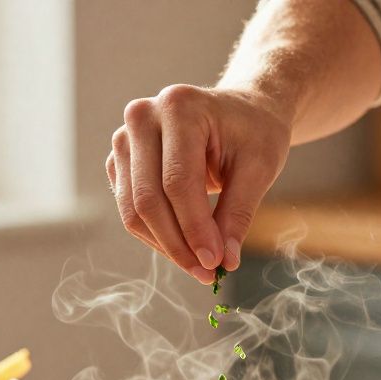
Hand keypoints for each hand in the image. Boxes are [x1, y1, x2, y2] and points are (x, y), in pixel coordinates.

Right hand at [106, 84, 291, 282]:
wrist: (241, 112)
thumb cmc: (254, 133)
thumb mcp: (259, 168)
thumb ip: (238, 213)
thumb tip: (223, 260)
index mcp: (178, 106)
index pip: (177, 182)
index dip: (195, 228)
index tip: (215, 263)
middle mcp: (142, 117)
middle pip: (148, 198)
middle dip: (178, 244)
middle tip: (208, 273)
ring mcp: (124, 139)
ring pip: (133, 211)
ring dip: (166, 246)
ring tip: (200, 266)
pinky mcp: (120, 161)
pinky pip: (130, 211)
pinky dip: (157, 236)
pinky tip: (186, 247)